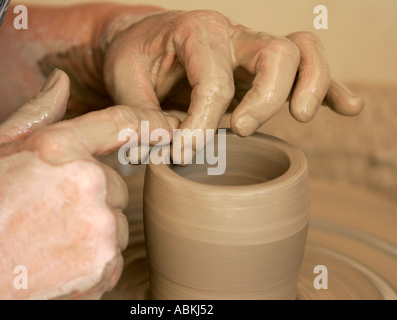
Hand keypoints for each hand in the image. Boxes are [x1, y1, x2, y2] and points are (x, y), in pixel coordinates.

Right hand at [0, 69, 176, 298]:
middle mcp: (89, 184)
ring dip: (96, 227)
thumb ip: (39, 110)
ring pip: (117, 221)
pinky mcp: (104, 264)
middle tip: (58, 209)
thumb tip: (62, 81)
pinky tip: (64, 256)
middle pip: (118, 186)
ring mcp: (99, 226)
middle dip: (96, 196)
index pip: (122, 124)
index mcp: (62, 148)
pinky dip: (96, 257)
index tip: (172, 124)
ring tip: (57, 235)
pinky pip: (114, 254)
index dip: (153, 121)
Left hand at [102, 10, 363, 138]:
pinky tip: (347, 107)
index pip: (214, 82)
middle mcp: (232, 35)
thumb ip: (144, 113)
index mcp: (196, 31)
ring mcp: (251, 50)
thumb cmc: (134, 56)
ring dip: (312, 85)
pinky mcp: (260, 70)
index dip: (201, 124)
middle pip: (275, 54)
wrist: (141, 40)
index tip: (184, 153)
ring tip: (301, 116)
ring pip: (302, 53)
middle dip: (266, 98)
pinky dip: (330, 88)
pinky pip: (306, 68)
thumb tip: (168, 149)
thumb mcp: (125, 80)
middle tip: (241, 130)